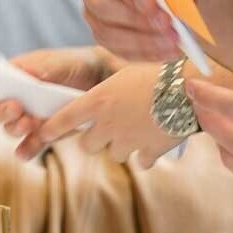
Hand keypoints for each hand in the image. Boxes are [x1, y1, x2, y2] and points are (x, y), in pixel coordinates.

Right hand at [0, 47, 111, 139]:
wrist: (102, 81)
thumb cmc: (74, 65)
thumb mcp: (56, 62)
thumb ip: (37, 68)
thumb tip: (18, 71)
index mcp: (13, 79)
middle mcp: (18, 100)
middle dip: (0, 112)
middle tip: (15, 108)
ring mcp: (30, 118)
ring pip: (12, 129)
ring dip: (16, 128)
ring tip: (31, 122)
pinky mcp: (46, 133)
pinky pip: (30, 146)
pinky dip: (26, 150)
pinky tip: (25, 151)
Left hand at [19, 62, 181, 166]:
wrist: (191, 87)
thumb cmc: (159, 71)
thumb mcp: (126, 73)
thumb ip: (109, 90)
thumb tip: (102, 99)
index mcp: (99, 100)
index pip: (64, 120)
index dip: (50, 129)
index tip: (42, 134)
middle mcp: (109, 123)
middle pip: (87, 145)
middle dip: (96, 139)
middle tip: (110, 128)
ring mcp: (128, 141)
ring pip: (114, 154)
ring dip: (123, 145)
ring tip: (140, 127)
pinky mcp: (149, 152)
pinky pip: (141, 161)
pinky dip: (146, 153)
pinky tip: (156, 137)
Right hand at [78, 0, 195, 64]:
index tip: (152, 2)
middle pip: (100, 5)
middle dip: (134, 17)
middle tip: (166, 22)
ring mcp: (95, 13)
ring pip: (108, 32)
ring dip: (143, 39)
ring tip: (174, 38)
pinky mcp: (106, 37)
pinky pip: (119, 50)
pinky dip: (147, 51)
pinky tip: (170, 49)